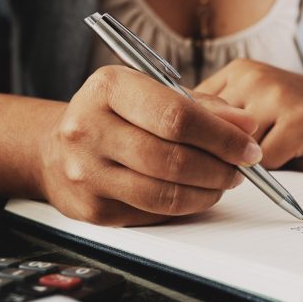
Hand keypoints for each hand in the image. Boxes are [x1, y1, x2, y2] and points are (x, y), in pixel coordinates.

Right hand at [37, 66, 261, 225]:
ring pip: (164, 193)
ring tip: (223, 182)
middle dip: (219, 167)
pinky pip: (152, 213)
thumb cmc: (114, 116)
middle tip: (241, 168)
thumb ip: (201, 106)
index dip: (222, 136)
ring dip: (207, 191)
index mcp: (108, 87)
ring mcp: (87, 173)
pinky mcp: (92, 209)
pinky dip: (185, 206)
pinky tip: (196, 194)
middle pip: (172, 159)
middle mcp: (89, 128)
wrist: (53, 149)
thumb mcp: (151, 93)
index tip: (249, 147)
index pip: (177, 116)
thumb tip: (246, 125)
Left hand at [195, 59, 302, 167]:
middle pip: (210, 131)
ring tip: (277, 147)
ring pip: (235, 148)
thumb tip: (185, 146)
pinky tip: (294, 150)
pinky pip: (265, 161)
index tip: (203, 150)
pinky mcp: (298, 120)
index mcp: (238, 70)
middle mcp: (252, 77)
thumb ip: (224, 116)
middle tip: (241, 158)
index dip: (196, 136)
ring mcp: (276, 96)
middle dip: (221, 152)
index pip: (191, 108)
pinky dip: (276, 166)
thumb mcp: (260, 100)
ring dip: (250, 161)